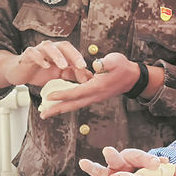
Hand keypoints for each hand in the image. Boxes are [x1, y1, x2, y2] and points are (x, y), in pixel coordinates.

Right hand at [0, 42, 91, 89]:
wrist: (20, 74)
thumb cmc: (40, 72)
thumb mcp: (59, 75)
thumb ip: (73, 74)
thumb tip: (89, 77)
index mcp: (59, 52)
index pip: (72, 51)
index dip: (80, 58)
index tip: (86, 68)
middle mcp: (50, 49)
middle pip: (63, 45)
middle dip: (73, 54)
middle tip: (80, 65)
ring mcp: (38, 50)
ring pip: (48, 47)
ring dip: (57, 55)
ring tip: (63, 65)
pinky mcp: (26, 55)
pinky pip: (32, 53)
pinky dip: (39, 58)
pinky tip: (45, 65)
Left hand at [39, 53, 153, 118]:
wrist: (133, 78)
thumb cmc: (123, 67)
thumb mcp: (116, 60)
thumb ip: (105, 63)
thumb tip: (95, 65)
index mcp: (97, 87)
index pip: (77, 92)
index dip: (63, 94)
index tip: (50, 96)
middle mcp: (94, 95)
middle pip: (73, 105)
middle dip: (57, 109)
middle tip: (43, 114)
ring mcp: (94, 97)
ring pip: (75, 105)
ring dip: (60, 109)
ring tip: (47, 112)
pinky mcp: (94, 96)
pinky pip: (78, 102)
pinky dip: (67, 104)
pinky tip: (59, 104)